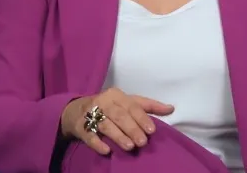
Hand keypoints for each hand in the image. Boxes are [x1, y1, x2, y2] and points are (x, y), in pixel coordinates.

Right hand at [59, 87, 174, 153]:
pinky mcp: (80, 127)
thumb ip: (148, 106)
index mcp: (116, 95)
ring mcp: (90, 114)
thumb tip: (171, 108)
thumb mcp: (127, 103)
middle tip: (143, 142)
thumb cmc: (109, 107)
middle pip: (119, 115)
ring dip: (118, 136)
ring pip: (106, 125)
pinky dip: (98, 143)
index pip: (131, 106)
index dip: (142, 118)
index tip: (152, 130)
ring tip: (130, 146)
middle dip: (132, 129)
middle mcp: (103, 102)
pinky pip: (89, 135)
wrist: (76, 111)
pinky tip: (107, 151)